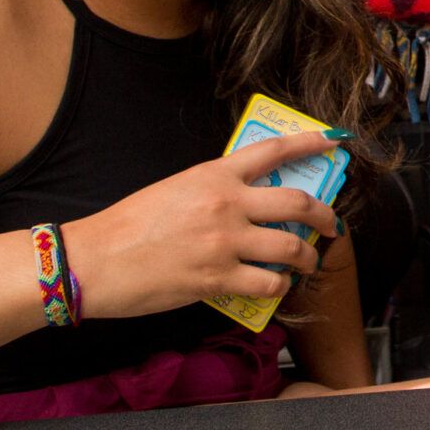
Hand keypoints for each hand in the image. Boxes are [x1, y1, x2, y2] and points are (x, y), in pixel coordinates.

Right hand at [61, 130, 342, 318]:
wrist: (95, 260)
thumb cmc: (128, 227)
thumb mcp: (174, 190)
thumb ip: (214, 191)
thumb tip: (249, 201)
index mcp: (213, 175)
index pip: (273, 151)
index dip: (310, 143)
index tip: (334, 142)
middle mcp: (226, 203)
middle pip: (298, 203)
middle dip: (325, 216)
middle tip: (332, 224)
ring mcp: (224, 242)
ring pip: (291, 248)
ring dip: (308, 258)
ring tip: (307, 264)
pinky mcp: (218, 279)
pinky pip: (268, 284)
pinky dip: (279, 287)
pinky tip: (275, 286)